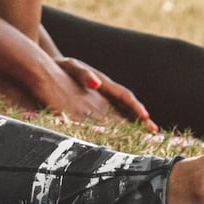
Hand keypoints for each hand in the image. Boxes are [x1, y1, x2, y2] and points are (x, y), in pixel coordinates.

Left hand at [34, 57, 155, 129]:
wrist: (49, 66)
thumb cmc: (61, 66)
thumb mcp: (71, 67)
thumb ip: (83, 75)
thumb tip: (97, 84)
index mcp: (103, 83)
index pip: (124, 96)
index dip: (136, 107)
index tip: (147, 118)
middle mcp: (105, 92)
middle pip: (126, 106)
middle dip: (141, 119)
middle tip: (154, 132)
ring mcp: (99, 99)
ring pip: (119, 113)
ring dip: (131, 125)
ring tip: (143, 137)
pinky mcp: (91, 105)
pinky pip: (108, 117)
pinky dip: (117, 126)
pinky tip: (119, 136)